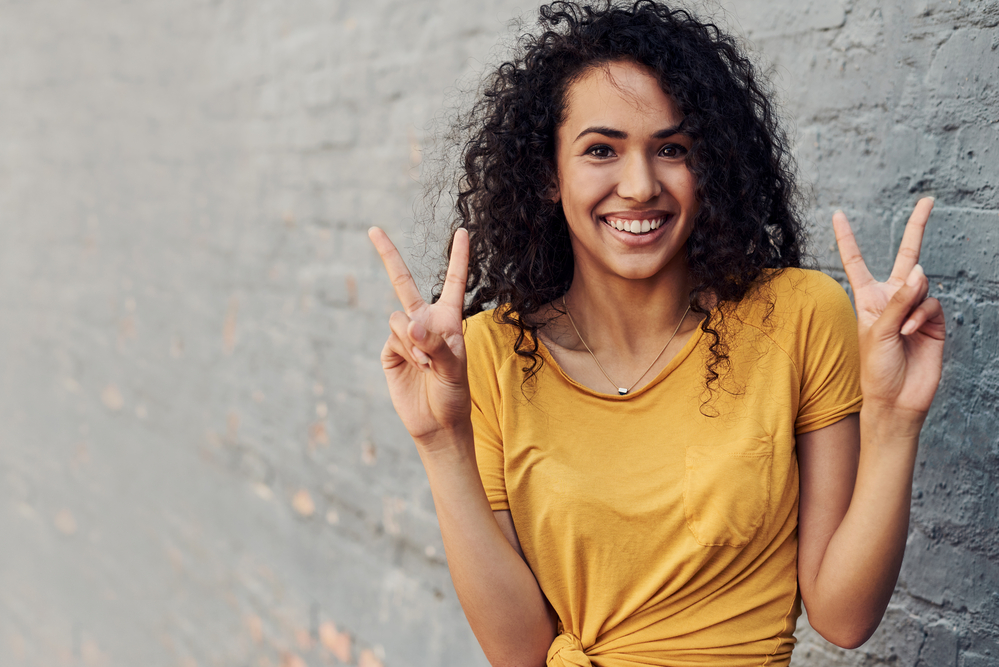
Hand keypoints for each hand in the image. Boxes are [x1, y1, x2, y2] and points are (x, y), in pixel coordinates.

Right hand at [368, 227, 471, 445]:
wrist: (436, 423)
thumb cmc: (454, 394)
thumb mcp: (454, 368)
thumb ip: (435, 344)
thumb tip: (410, 323)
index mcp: (449, 319)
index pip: (454, 281)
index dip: (459, 256)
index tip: (463, 231)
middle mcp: (425, 321)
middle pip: (404, 283)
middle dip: (388, 256)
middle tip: (373, 230)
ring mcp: (405, 335)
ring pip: (399, 319)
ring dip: (413, 341)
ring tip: (427, 365)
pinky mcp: (390, 351)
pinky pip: (392, 337)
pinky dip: (405, 350)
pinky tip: (416, 367)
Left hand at [833, 197, 944, 421]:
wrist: (896, 399)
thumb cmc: (875, 369)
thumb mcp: (876, 332)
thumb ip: (897, 301)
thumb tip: (920, 271)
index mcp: (867, 298)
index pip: (855, 261)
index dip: (847, 238)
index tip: (837, 214)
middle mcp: (891, 298)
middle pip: (905, 256)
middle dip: (917, 227)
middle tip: (928, 200)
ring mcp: (914, 308)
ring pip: (920, 286)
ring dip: (910, 303)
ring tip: (901, 328)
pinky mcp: (933, 321)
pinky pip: (931, 304)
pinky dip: (921, 315)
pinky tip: (911, 332)